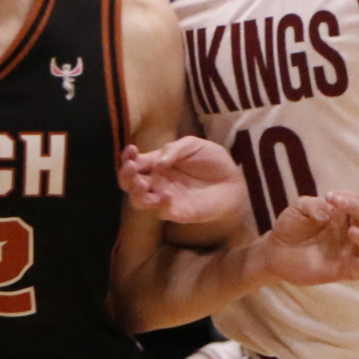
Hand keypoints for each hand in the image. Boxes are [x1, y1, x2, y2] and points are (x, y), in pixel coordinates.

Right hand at [119, 137, 247, 225]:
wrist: (233, 181)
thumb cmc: (212, 160)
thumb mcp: (193, 145)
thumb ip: (174, 150)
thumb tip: (157, 162)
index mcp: (156, 162)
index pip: (134, 162)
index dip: (127, 157)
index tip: (131, 150)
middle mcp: (156, 181)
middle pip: (129, 183)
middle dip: (125, 176)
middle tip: (131, 169)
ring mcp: (164, 198)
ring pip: (138, 201)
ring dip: (136, 193)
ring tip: (143, 185)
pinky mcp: (176, 212)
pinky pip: (159, 211)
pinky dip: (158, 204)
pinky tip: (165, 195)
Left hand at [247, 192, 358, 286]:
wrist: (276, 251)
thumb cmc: (291, 226)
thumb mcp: (299, 208)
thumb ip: (313, 205)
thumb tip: (330, 213)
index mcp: (340, 214)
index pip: (358, 201)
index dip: (349, 196)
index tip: (329, 197)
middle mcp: (347, 231)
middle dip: (357, 208)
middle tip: (338, 205)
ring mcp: (345, 251)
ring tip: (351, 232)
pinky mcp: (340, 270)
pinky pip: (358, 272)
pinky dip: (358, 268)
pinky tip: (348, 261)